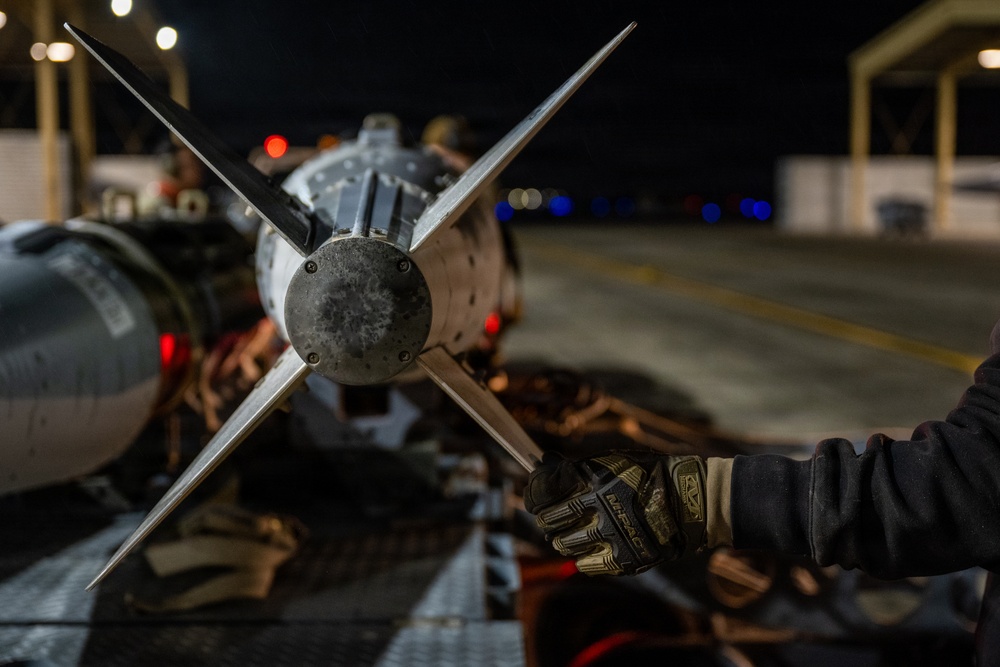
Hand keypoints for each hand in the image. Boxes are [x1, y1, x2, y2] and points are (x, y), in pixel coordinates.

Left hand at [524, 452, 707, 574]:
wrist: (689, 500)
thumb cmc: (647, 475)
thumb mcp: (612, 461)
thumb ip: (578, 468)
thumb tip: (543, 465)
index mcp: (594, 479)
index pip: (545, 489)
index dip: (534, 493)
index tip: (534, 498)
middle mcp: (600, 507)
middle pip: (550, 520)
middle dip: (545, 520)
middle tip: (548, 520)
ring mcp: (612, 534)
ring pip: (565, 544)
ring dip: (561, 540)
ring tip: (565, 537)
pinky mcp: (624, 557)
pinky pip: (587, 564)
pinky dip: (582, 559)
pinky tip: (585, 552)